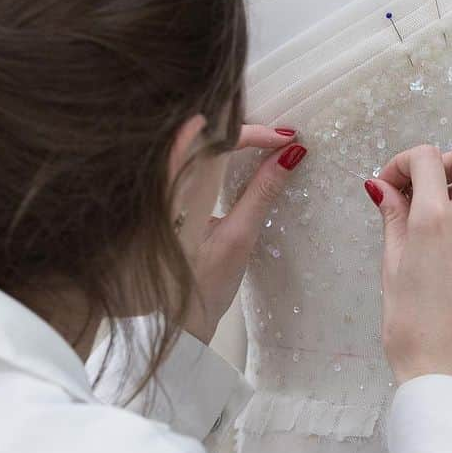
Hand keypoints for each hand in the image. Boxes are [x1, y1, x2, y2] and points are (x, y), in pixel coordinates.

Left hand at [182, 127, 307, 344]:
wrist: (172, 322)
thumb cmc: (201, 287)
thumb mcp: (238, 238)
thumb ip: (262, 192)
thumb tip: (290, 156)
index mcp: (175, 191)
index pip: (214, 141)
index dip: (252, 133)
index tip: (285, 140)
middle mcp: (162, 184)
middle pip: (203, 134)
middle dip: (243, 130)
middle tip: (279, 139)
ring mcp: (161, 192)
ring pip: (196, 145)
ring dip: (231, 140)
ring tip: (264, 144)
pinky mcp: (165, 201)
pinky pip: (189, 162)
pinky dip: (218, 156)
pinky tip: (237, 159)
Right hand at [365, 144, 451, 387]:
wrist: (446, 370)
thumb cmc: (411, 326)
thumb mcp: (391, 265)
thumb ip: (392, 217)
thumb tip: (381, 187)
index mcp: (437, 220)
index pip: (427, 157)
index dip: (401, 162)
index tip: (387, 184)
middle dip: (440, 160)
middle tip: (415, 187)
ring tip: (422, 217)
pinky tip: (437, 243)